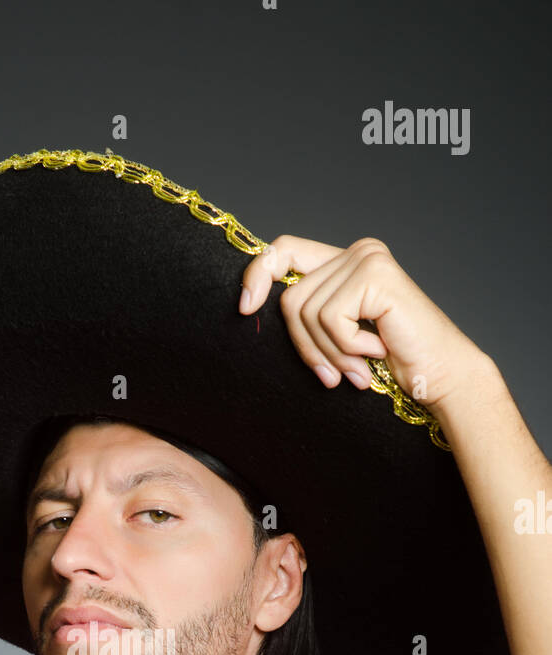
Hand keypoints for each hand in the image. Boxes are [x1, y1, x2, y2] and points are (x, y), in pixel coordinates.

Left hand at [238, 235, 486, 414]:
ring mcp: (367, 259)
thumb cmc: (392, 361)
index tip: (244, 308)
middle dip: (306, 347)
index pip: (285, 249)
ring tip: (358, 367)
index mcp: (345, 261)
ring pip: (306, 312)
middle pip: (291, 298)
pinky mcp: (375, 276)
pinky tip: (377, 352)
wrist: (439, 375)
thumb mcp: (339, 335)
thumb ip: (309, 314)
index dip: (257, 274)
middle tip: (334, 375)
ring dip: (329, 353)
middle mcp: (357, 251)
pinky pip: (331, 319)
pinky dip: (348, 348)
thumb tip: (252, 305)